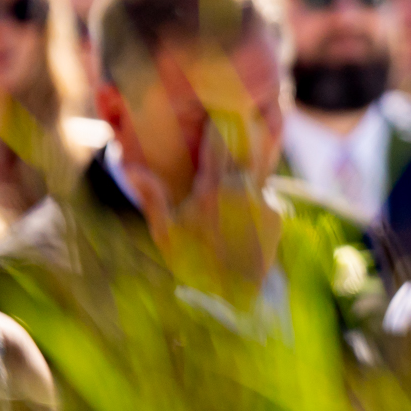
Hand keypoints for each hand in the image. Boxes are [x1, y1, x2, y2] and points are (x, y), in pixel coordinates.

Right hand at [121, 121, 278, 303]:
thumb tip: (132, 168)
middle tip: (231, 129)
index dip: (218, 123)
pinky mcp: (278, 216)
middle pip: (243, 149)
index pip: (219, 140)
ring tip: (231, 190)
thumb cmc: (190, 264)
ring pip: (255, 174)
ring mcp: (264, 202)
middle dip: (237, 139)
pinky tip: (241, 218)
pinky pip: (264, 198)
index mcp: (213, 189)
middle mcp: (242, 190)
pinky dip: (254, 201)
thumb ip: (153, 197)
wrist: (229, 298)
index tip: (216, 111)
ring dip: (245, 173)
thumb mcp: (165, 233)